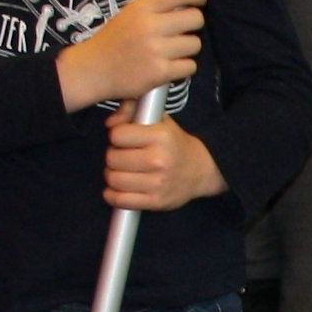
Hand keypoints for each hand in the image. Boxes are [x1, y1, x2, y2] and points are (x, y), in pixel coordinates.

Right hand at [59, 0, 203, 108]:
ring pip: (195, 44)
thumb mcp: (129, 14)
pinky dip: (184, 67)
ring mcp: (156, 50)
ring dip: (188, 48)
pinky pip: (190, 66)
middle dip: (194, 24)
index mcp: (142, 8)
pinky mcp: (160, 72)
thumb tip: (188, 2)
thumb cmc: (114, 41)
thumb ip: (155, 8)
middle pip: (195, 19)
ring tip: (172, 51)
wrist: (92, 69)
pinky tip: (170, 65)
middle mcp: (150, 26)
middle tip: (184, 30)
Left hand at [102, 118, 226, 212]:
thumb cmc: (174, 143)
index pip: (117, 135)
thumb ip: (131, 110)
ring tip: (124, 172)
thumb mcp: (158, 119)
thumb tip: (109, 123)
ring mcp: (157, 183)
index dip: (117, 136)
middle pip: (112, 158)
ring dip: (113, 175)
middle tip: (125, 157)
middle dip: (114, 157)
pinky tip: (120, 188)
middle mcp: (159, 160)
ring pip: (113, 179)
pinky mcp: (155, 202)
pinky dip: (113, 195)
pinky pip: (120, 200)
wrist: (201, 170)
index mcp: (160, 136)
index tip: (125, 140)